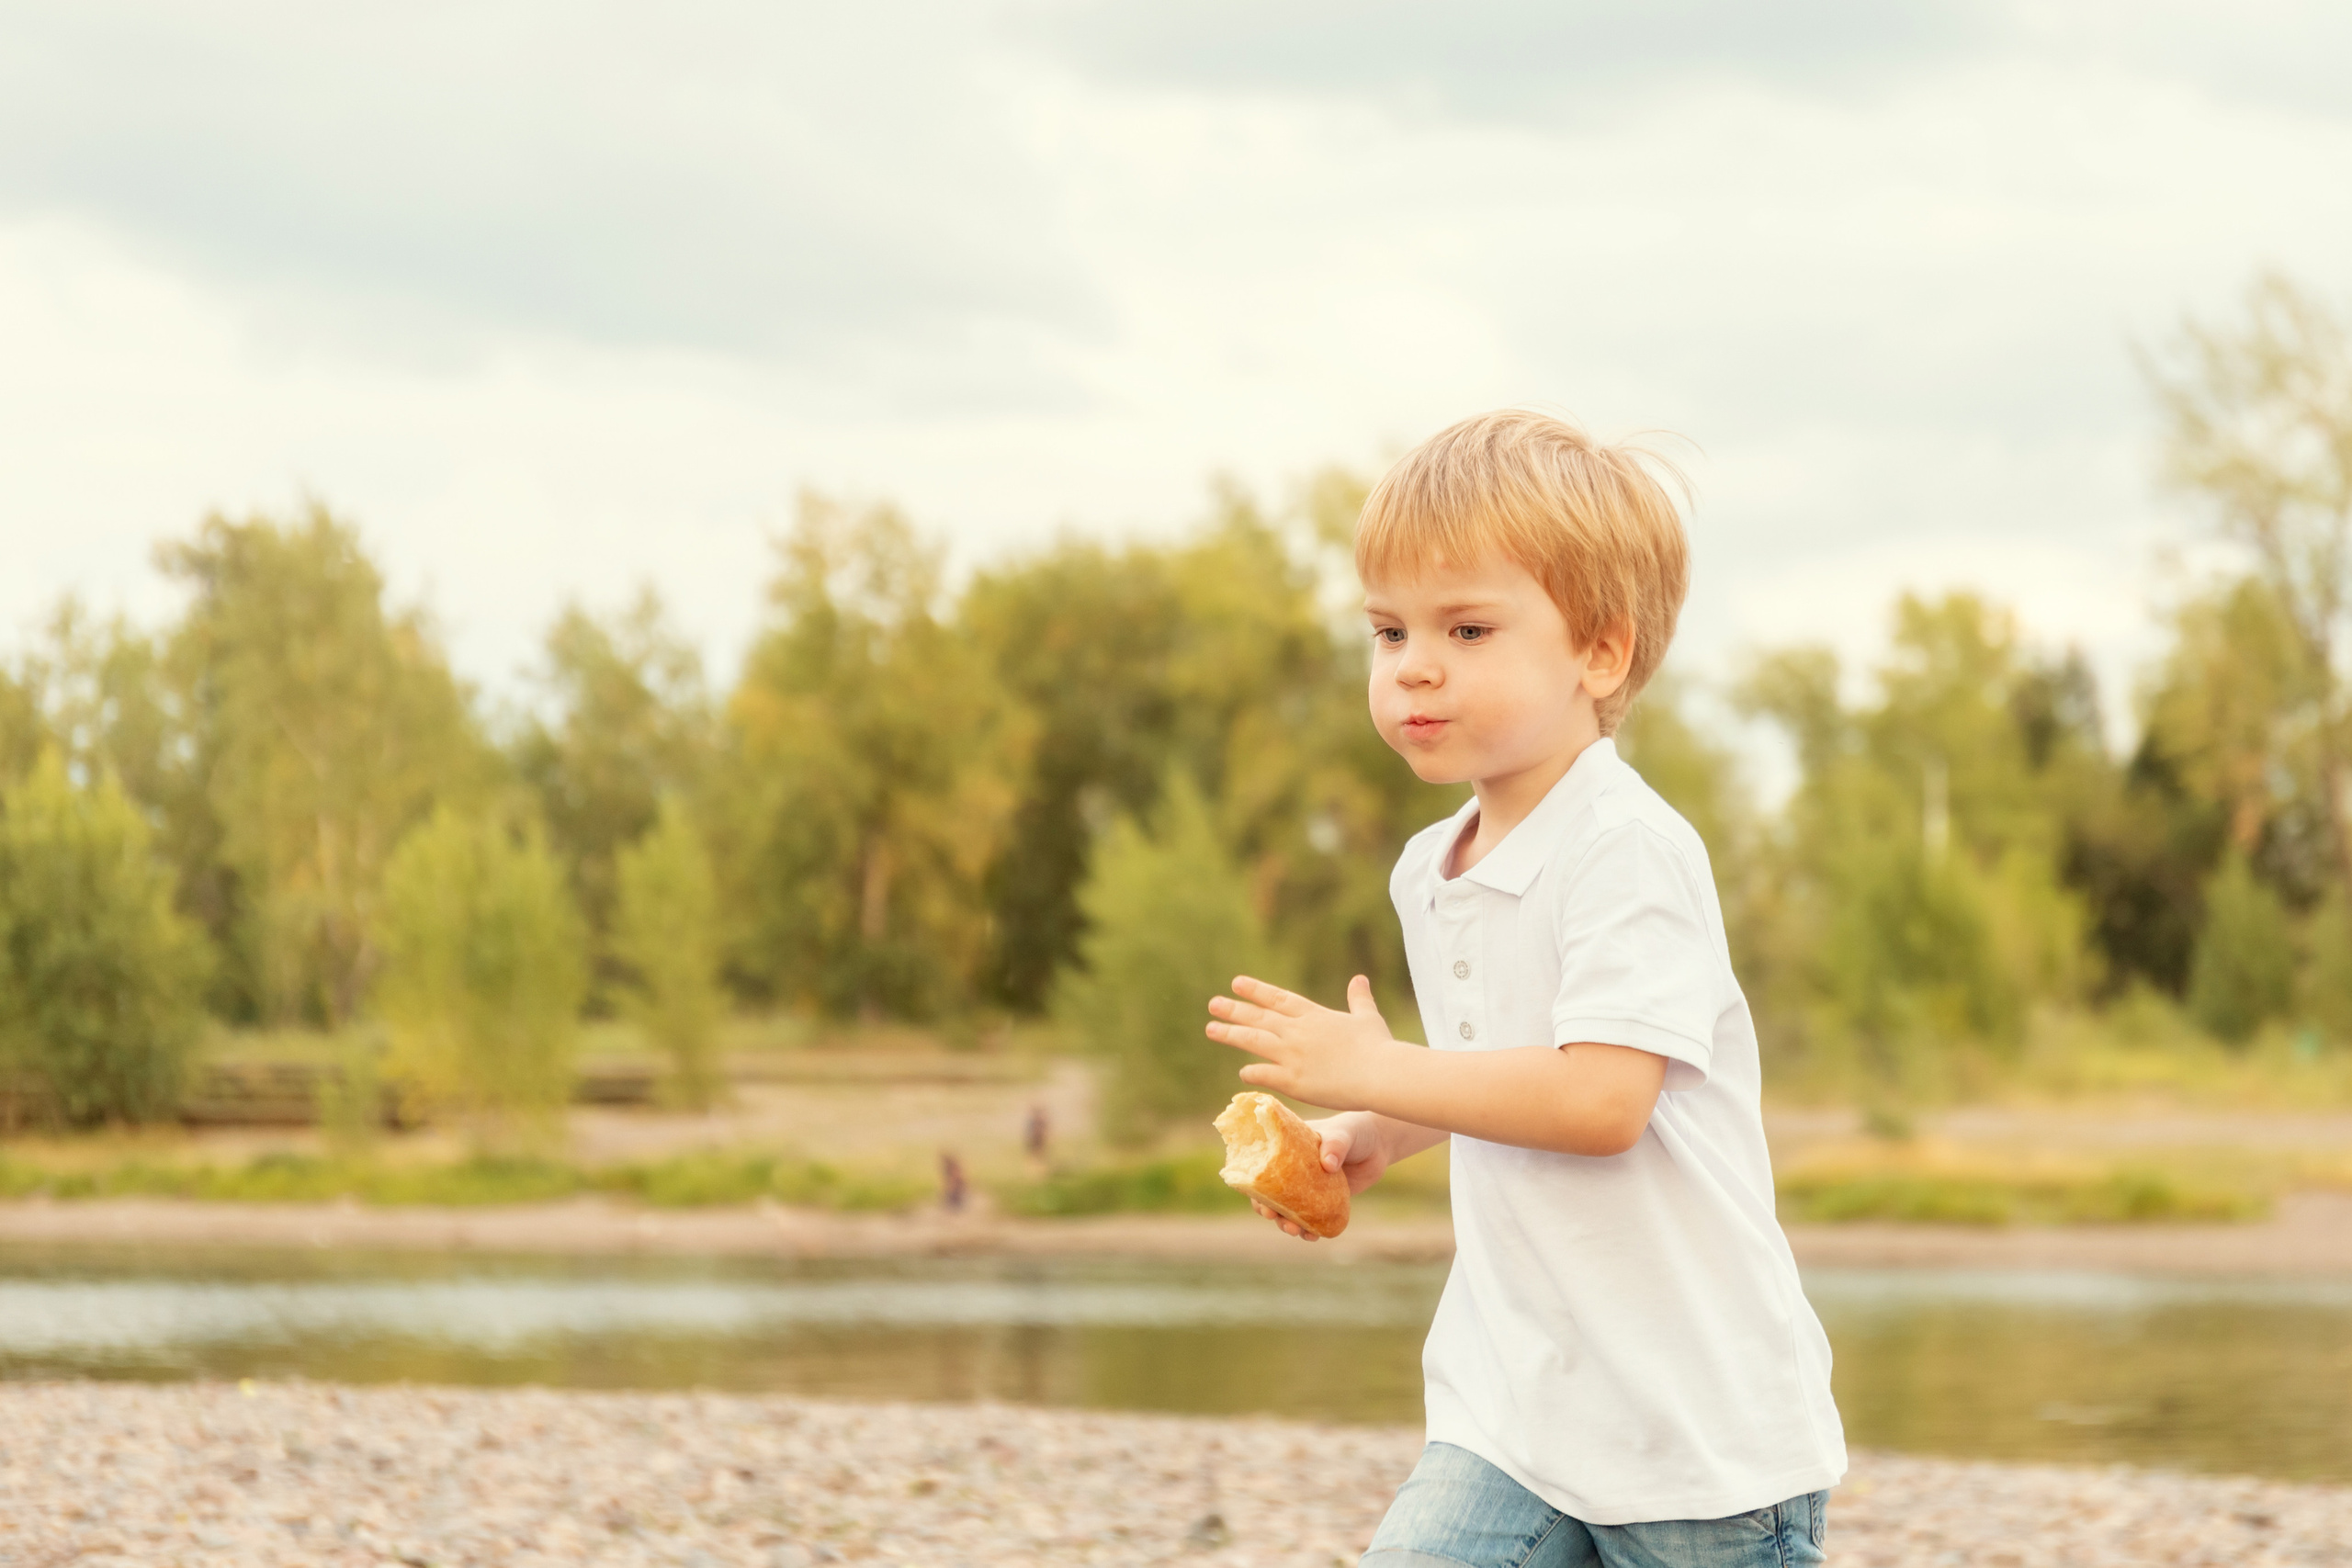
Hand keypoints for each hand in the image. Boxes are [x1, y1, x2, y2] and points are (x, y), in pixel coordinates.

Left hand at [1206, 974, 1397, 1110]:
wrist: (1379, 1073)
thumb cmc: (1378, 1046)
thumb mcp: (1367, 1017)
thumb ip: (1359, 999)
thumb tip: (1360, 979)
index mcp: (1314, 1015)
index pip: (1278, 998)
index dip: (1256, 990)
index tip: (1236, 983)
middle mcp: (1298, 1032)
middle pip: (1259, 1018)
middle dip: (1234, 1010)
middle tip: (1213, 1004)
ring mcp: (1293, 1055)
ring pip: (1254, 1042)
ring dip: (1231, 1034)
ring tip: (1211, 1029)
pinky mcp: (1293, 1081)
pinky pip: (1264, 1074)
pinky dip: (1251, 1072)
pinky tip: (1242, 1073)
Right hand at [1246, 1111, 1392, 1241]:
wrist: (1378, 1145)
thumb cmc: (1353, 1130)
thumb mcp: (1343, 1133)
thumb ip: (1336, 1144)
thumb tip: (1327, 1164)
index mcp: (1287, 1150)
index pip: (1264, 1169)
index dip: (1256, 1186)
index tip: (1258, 1198)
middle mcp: (1293, 1172)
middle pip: (1272, 1194)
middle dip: (1269, 1209)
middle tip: (1274, 1217)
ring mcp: (1308, 1188)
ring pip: (1290, 1210)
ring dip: (1287, 1223)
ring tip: (1295, 1231)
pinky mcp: (1325, 1202)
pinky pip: (1312, 1219)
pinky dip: (1310, 1229)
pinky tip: (1312, 1236)